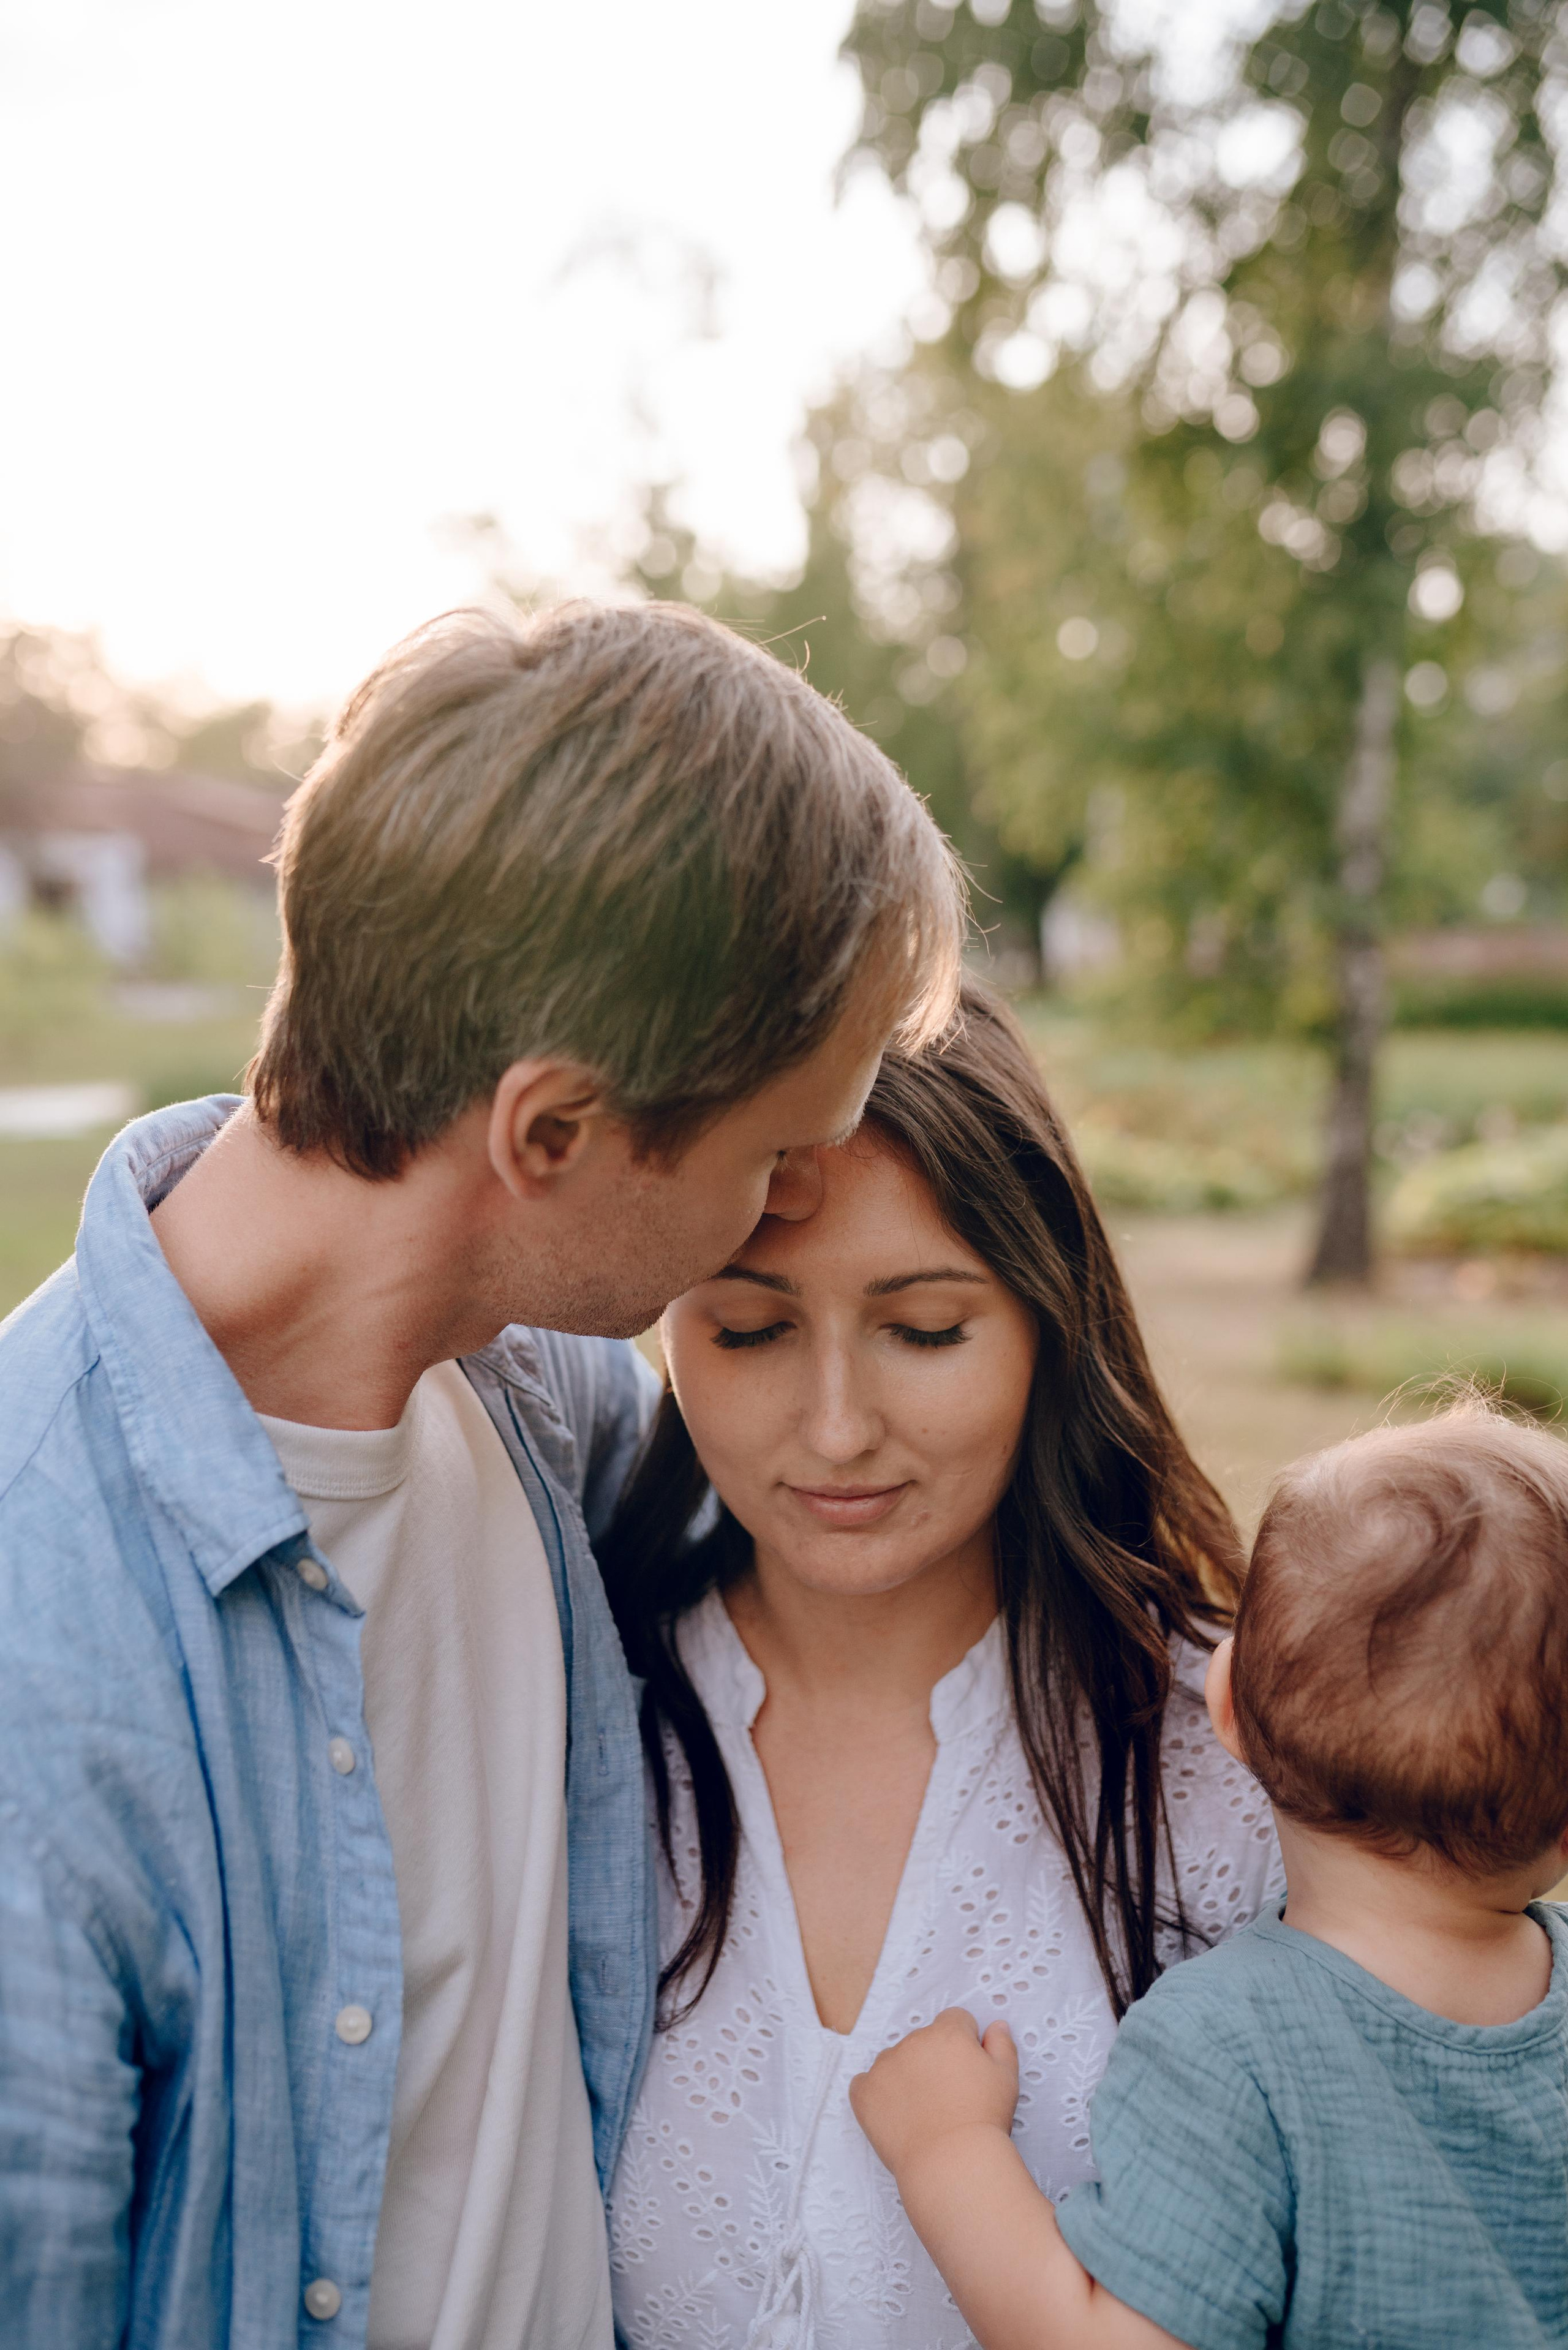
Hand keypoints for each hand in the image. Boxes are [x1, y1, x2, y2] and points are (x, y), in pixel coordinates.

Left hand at [850, 2007, 1018, 2182]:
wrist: (952, 2161)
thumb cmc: (982, 2120)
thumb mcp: (1006, 2078)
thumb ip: (1001, 2045)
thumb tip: (996, 2026)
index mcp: (947, 2033)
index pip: (955, 2020)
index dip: (964, 2042)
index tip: (966, 2068)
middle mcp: (913, 2042)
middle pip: (924, 2040)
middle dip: (934, 2060)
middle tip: (947, 2095)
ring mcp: (885, 2066)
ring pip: (895, 2060)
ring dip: (905, 2075)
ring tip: (923, 2111)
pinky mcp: (865, 2092)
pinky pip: (866, 2083)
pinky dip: (877, 2095)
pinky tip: (895, 2114)